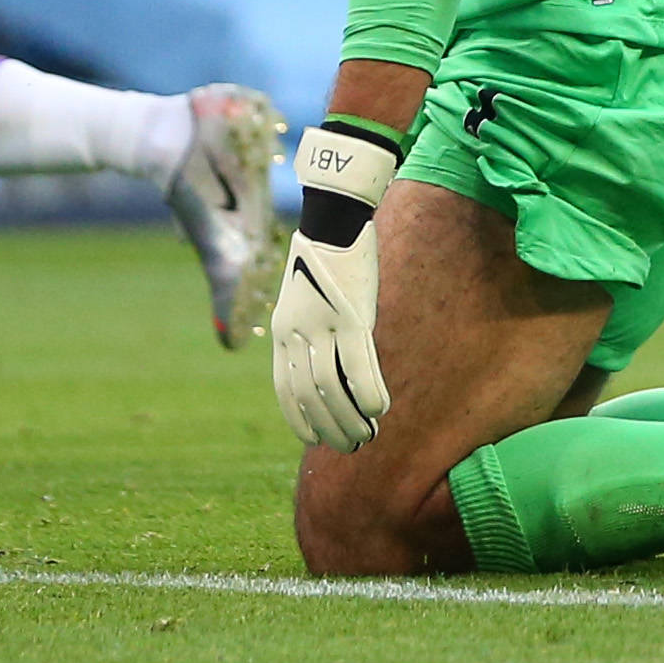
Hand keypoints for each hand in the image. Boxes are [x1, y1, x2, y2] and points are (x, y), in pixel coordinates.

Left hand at [271, 120, 399, 452]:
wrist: (332, 215)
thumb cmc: (324, 256)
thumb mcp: (304, 296)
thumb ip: (308, 329)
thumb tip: (321, 358)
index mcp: (282, 330)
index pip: (286, 390)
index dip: (301, 419)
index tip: (317, 440)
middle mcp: (297, 332)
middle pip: (311, 395)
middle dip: (330, 427)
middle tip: (351, 446)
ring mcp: (322, 324)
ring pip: (332, 387)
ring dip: (349, 418)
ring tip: (367, 437)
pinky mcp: (351, 314)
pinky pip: (358, 364)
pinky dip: (368, 391)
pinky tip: (381, 411)